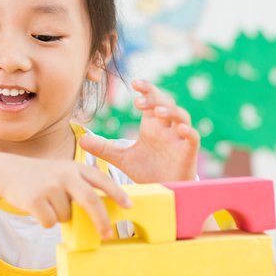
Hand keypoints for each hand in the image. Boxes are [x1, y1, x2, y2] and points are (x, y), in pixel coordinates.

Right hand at [1, 161, 130, 238]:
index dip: (117, 193)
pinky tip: (37, 208)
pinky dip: (45, 221)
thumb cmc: (44, 178)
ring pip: (66, 216)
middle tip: (107, 234)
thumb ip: (81, 187)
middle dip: (101, 220)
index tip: (128, 206)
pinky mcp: (34, 199)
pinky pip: (49, 222)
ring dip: (59, 217)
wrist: (9, 172)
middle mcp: (64, 174)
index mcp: (75, 168)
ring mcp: (49, 186)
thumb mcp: (64, 173)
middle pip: (90, 201)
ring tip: (48, 203)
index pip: (101, 180)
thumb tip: (101, 216)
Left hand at [80, 79, 199, 182]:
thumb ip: (104, 148)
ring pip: (182, 117)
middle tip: (138, 101)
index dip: (146, 89)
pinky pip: (194, 139)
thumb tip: (81, 140)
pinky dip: (190, 132)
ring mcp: (179, 139)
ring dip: (172, 112)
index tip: (134, 83)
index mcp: (151, 125)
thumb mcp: (122, 158)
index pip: (151, 100)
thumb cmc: (147, 170)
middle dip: (155, 98)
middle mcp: (166, 128)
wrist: (162, 191)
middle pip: (166, 104)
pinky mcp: (188, 153)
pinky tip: (182, 130)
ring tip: (158, 112)